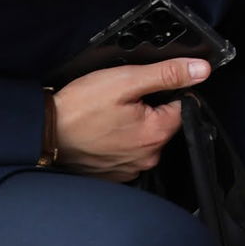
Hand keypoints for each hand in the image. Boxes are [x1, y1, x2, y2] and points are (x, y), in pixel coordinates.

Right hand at [52, 57, 208, 179]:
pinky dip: (121, 141)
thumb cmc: (80, 108)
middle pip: (165, 123)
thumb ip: (167, 75)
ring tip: (109, 117)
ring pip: (146, 138)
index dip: (168, 91)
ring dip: (135, 126)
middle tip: (121, 101)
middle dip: (150, 109)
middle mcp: (149, 157)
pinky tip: (104, 132)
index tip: (145, 88)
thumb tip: (201, 70)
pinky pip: (129, 153)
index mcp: (157, 133)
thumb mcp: (125, 80)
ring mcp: (131, 168)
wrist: (43, 133)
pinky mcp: (115, 174)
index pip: (183, 106)